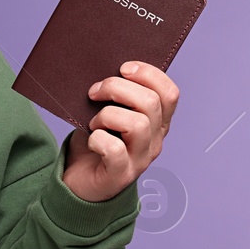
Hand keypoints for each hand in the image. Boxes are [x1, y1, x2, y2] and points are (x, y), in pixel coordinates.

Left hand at [61, 60, 179, 202]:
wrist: (80, 181)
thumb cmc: (95, 141)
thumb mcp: (107, 113)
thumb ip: (115, 95)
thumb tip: (103, 67)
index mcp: (157, 121)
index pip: (169, 93)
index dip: (149, 74)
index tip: (123, 68)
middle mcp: (155, 140)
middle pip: (150, 103)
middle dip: (117, 88)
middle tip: (94, 92)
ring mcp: (141, 159)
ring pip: (137, 124)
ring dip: (107, 115)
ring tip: (93, 122)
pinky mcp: (121, 174)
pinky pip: (115, 150)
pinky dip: (98, 139)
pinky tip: (92, 139)